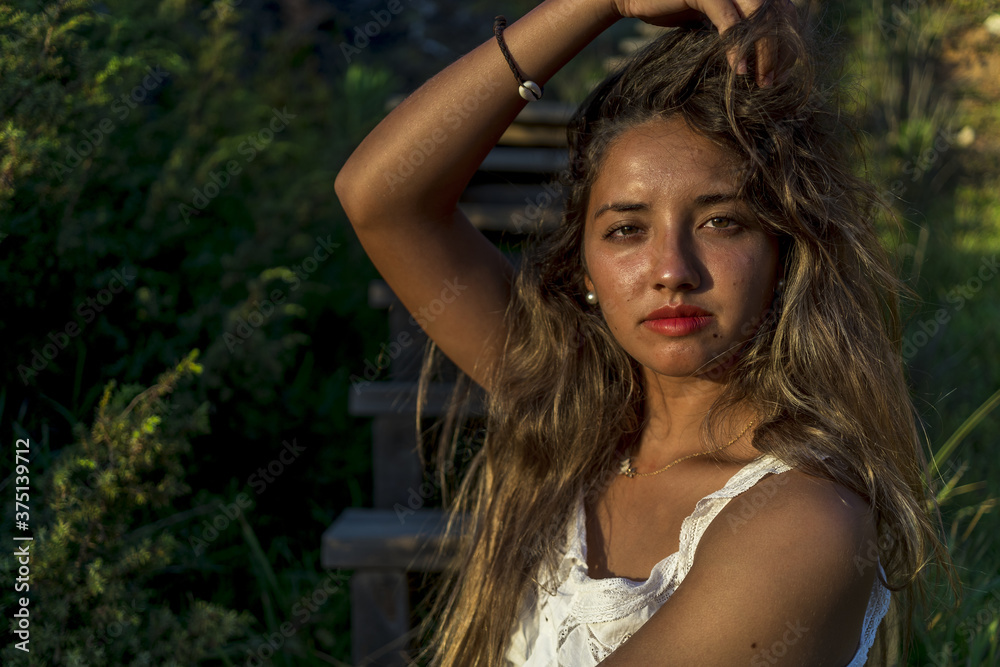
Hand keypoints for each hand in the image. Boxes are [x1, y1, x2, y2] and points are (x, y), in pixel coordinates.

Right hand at [609, 0, 794, 85]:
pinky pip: (730, 22)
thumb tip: (752, 57)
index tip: (780, 74)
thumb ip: (731, 27)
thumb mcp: (708, 19)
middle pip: (777, 16)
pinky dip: (736, 48)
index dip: (787, 43)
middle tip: (773, 83)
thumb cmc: (669, 8)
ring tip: (761, 81)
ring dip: (765, 52)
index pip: (782, 14)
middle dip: (780, 51)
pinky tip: (739, 70)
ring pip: (759, 19)